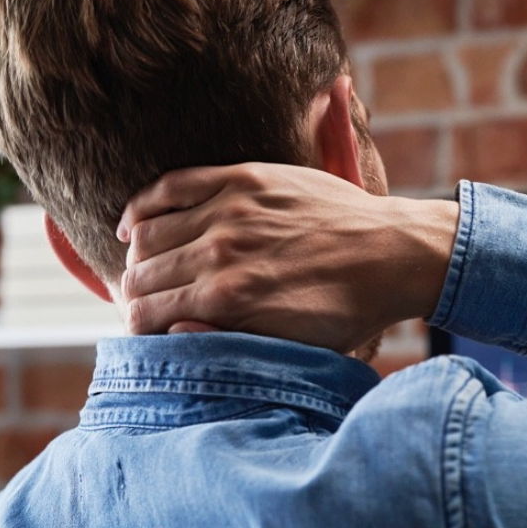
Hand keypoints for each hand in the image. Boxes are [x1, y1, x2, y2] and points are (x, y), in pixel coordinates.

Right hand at [116, 163, 458, 352]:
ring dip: (137, 256)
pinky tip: (134, 224)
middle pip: (139, 275)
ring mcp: (229, 211)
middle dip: (133, 295)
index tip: (144, 331)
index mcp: (227, 301)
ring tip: (144, 268)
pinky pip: (170, 186)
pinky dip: (141, 206)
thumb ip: (228, 342)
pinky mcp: (243, 179)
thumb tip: (172, 333)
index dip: (136, 328)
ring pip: (148, 234)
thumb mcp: (291, 348)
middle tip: (143, 303)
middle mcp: (219, 254)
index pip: (144, 316)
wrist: (393, 253)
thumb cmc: (347, 310)